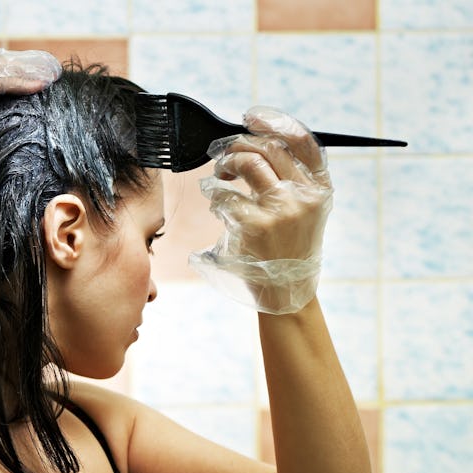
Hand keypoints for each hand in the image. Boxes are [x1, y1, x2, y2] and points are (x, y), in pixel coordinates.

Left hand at [189, 106, 332, 313]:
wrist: (285, 291)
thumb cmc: (289, 246)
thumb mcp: (305, 211)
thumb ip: (292, 179)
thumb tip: (257, 139)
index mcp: (320, 189)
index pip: (304, 142)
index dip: (276, 122)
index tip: (252, 116)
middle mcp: (304, 196)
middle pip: (269, 148)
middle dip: (240, 144)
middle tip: (225, 154)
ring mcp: (281, 210)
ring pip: (247, 164)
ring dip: (226, 164)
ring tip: (219, 177)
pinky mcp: (254, 226)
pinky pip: (225, 196)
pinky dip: (215, 195)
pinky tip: (217, 204)